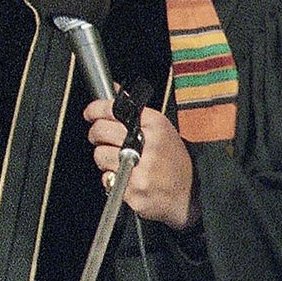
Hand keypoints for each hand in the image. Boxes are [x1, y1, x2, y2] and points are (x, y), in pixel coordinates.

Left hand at [85, 98, 196, 229]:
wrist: (191, 192)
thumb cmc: (173, 159)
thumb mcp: (161, 128)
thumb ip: (135, 110)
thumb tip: (114, 88)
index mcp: (155, 125)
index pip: (113, 109)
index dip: (95, 110)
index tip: (90, 113)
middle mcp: (148, 145)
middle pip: (100, 131)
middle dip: (95, 134)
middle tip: (101, 138)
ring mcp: (141, 169)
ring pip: (99, 155)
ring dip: (104, 158)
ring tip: (121, 161)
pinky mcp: (134, 191)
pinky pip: (107, 179)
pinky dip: (112, 178)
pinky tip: (127, 177)